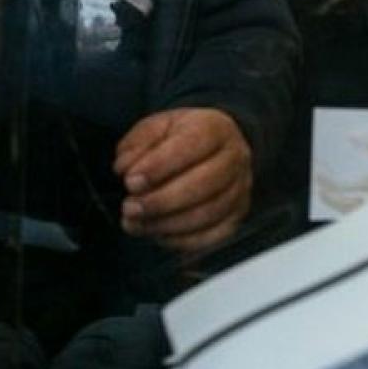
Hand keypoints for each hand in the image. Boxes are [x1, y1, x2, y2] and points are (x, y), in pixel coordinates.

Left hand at [114, 108, 252, 252]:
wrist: (212, 148)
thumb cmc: (179, 139)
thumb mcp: (154, 128)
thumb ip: (137, 144)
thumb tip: (127, 169)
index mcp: (214, 128)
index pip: (191, 146)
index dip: (159, 167)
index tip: (130, 181)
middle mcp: (235, 158)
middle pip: (205, 183)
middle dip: (161, 201)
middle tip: (130, 208)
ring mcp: (240, 189)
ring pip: (208, 213)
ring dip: (167, 224)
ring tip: (136, 223)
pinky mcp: (237, 215)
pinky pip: (214, 236)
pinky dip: (182, 240)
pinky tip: (157, 234)